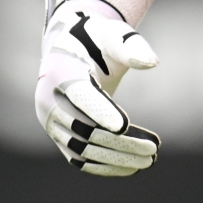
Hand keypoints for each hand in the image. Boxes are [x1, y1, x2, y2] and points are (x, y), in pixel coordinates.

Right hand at [35, 0, 161, 176]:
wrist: (72, 50)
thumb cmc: (97, 38)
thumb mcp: (114, 35)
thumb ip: (131, 47)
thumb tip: (152, 62)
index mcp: (61, 72)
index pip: (79, 95)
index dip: (99, 111)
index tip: (124, 126)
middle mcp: (50, 100)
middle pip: (83, 129)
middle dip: (119, 142)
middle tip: (153, 149)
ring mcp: (52, 122)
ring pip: (82, 149)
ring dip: (116, 158)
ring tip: (149, 160)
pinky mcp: (59, 136)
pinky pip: (78, 157)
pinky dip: (103, 166)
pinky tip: (131, 167)